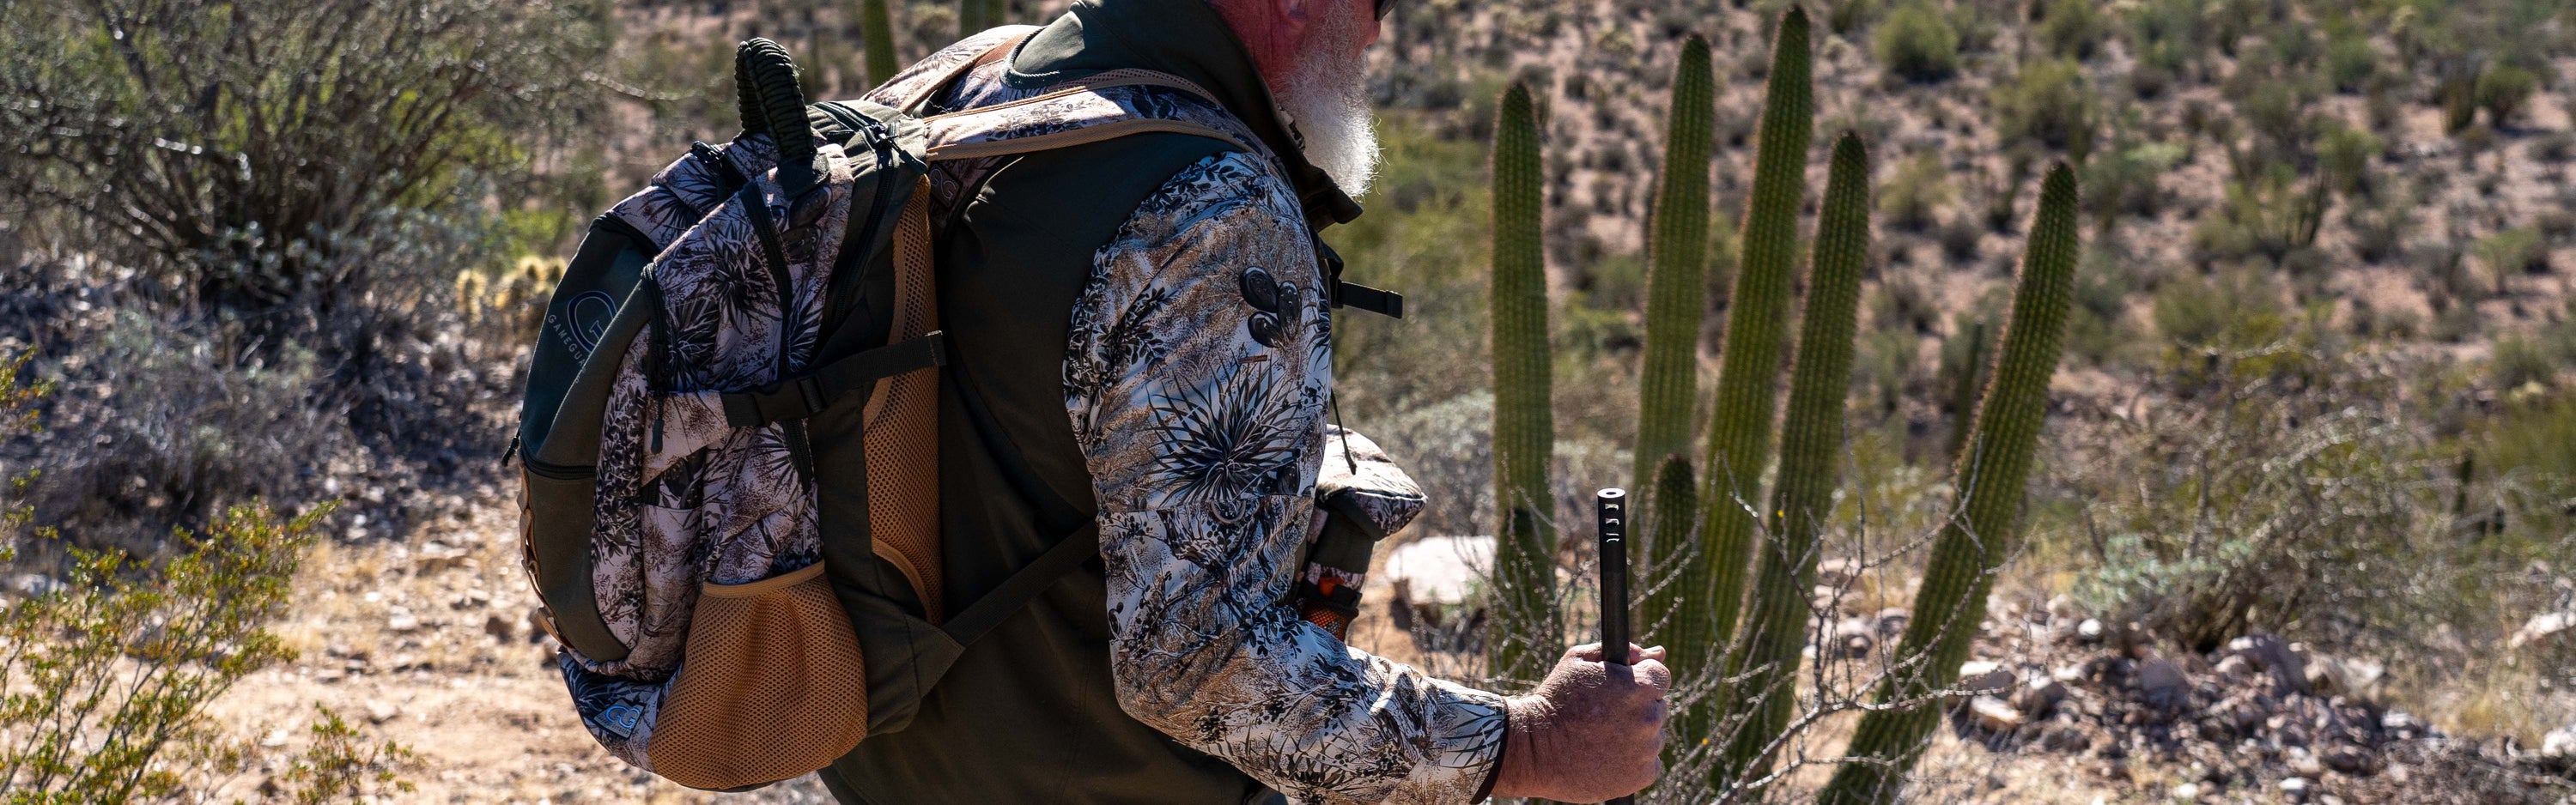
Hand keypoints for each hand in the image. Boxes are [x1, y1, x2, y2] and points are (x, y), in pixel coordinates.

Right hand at [1487, 643, 1669, 801]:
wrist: (1534, 748)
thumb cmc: (1555, 699)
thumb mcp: (1579, 661)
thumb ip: (1625, 653)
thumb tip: (1659, 652)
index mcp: (1640, 686)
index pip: (1661, 677)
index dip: (1640, 681)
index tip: (1621, 691)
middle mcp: (1650, 718)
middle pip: (1658, 707)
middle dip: (1637, 708)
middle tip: (1605, 716)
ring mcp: (1648, 749)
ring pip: (1653, 737)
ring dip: (1636, 735)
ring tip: (1601, 737)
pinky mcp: (1642, 776)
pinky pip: (1649, 764)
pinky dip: (1634, 761)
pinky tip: (1607, 756)